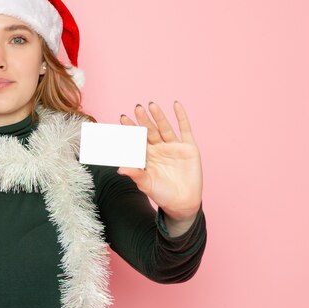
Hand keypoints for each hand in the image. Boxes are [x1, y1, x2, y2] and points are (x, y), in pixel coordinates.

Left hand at [118, 102, 202, 228]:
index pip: (137, 139)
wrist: (182, 203)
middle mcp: (159, 148)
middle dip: (143, 120)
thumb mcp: (146, 184)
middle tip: (137, 108)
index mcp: (147, 155)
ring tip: (152, 105)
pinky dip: (181, 117)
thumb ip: (135, 174)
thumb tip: (119, 169)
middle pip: (150, 131)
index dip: (130, 129)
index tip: (123, 118)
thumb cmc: (161, 194)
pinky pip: (185, 129)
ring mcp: (174, 146)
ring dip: (159, 116)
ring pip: (165, 128)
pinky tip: (176, 104)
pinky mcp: (189, 148)